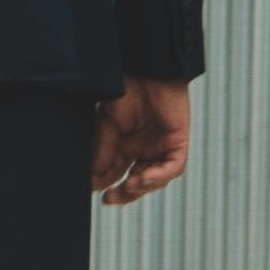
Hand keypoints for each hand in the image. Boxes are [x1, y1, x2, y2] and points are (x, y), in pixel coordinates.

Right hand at [92, 75, 189, 206]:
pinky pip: (172, 168)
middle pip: (135, 181)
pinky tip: (143, 177)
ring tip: (127, 187)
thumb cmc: (127, 90)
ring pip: (154, 179)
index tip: (93, 190)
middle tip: (110, 199)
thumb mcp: (107, 125)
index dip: (106, 184)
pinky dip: (159, 176)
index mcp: (125, 145)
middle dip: (123, 193)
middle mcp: (144, 150)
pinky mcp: (178, 143)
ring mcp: (161, 147)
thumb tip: (92, 178)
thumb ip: (103, 151)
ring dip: (141, 187)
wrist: (146, 70)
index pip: (115, 173)